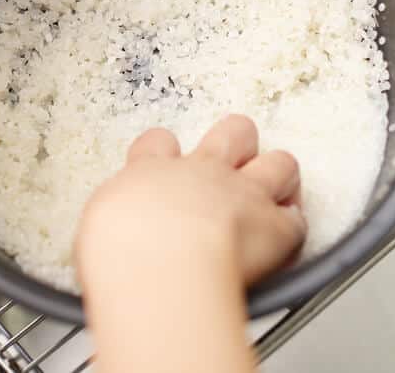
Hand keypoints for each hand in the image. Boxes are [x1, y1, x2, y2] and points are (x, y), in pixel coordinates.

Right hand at [76, 115, 304, 286]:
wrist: (158, 263)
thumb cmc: (118, 251)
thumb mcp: (98, 229)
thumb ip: (115, 222)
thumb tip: (112, 238)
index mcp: (151, 171)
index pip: (158, 143)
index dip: (165, 151)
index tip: (164, 165)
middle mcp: (201, 172)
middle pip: (233, 133)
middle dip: (237, 143)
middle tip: (231, 162)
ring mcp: (243, 194)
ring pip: (279, 162)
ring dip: (278, 176)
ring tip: (272, 193)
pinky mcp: (276, 227)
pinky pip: (296, 220)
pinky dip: (292, 230)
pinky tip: (284, 241)